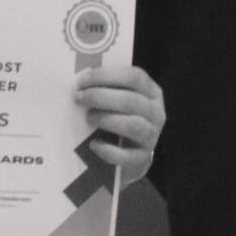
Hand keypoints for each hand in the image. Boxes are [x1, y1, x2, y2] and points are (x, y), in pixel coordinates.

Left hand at [75, 65, 165, 180]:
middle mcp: (156, 113)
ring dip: (106, 119)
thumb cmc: (119, 119)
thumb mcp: (119, 100)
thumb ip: (107, 88)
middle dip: (100, 96)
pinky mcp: (142, 159)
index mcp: (152, 92)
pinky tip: (94, 144)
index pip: (134, 77)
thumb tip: (79, 80)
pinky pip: (126, 156)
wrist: (129, 156)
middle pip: (130, 100)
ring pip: (132, 125)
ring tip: (88, 118)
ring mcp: (152, 137)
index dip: (107, 76)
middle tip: (79, 98)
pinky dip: (108, 150)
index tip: (83, 80)